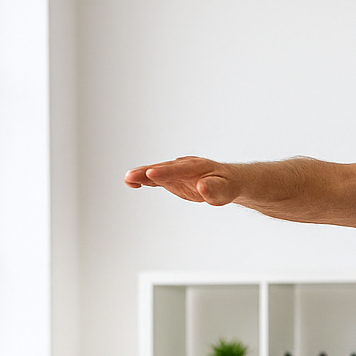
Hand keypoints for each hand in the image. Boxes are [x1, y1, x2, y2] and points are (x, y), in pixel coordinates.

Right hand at [124, 156, 239, 204]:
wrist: (228, 181)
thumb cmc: (227, 185)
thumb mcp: (225, 190)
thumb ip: (214, 189)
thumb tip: (203, 187)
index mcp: (197, 167)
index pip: (178, 170)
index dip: (165, 172)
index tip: (151, 174)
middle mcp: (183, 166)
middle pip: (162, 168)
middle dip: (146, 172)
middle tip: (131, 176)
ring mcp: (176, 172)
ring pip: (156, 172)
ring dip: (141, 175)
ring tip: (128, 180)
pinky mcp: (172, 179)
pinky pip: (155, 179)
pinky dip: (143, 180)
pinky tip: (131, 183)